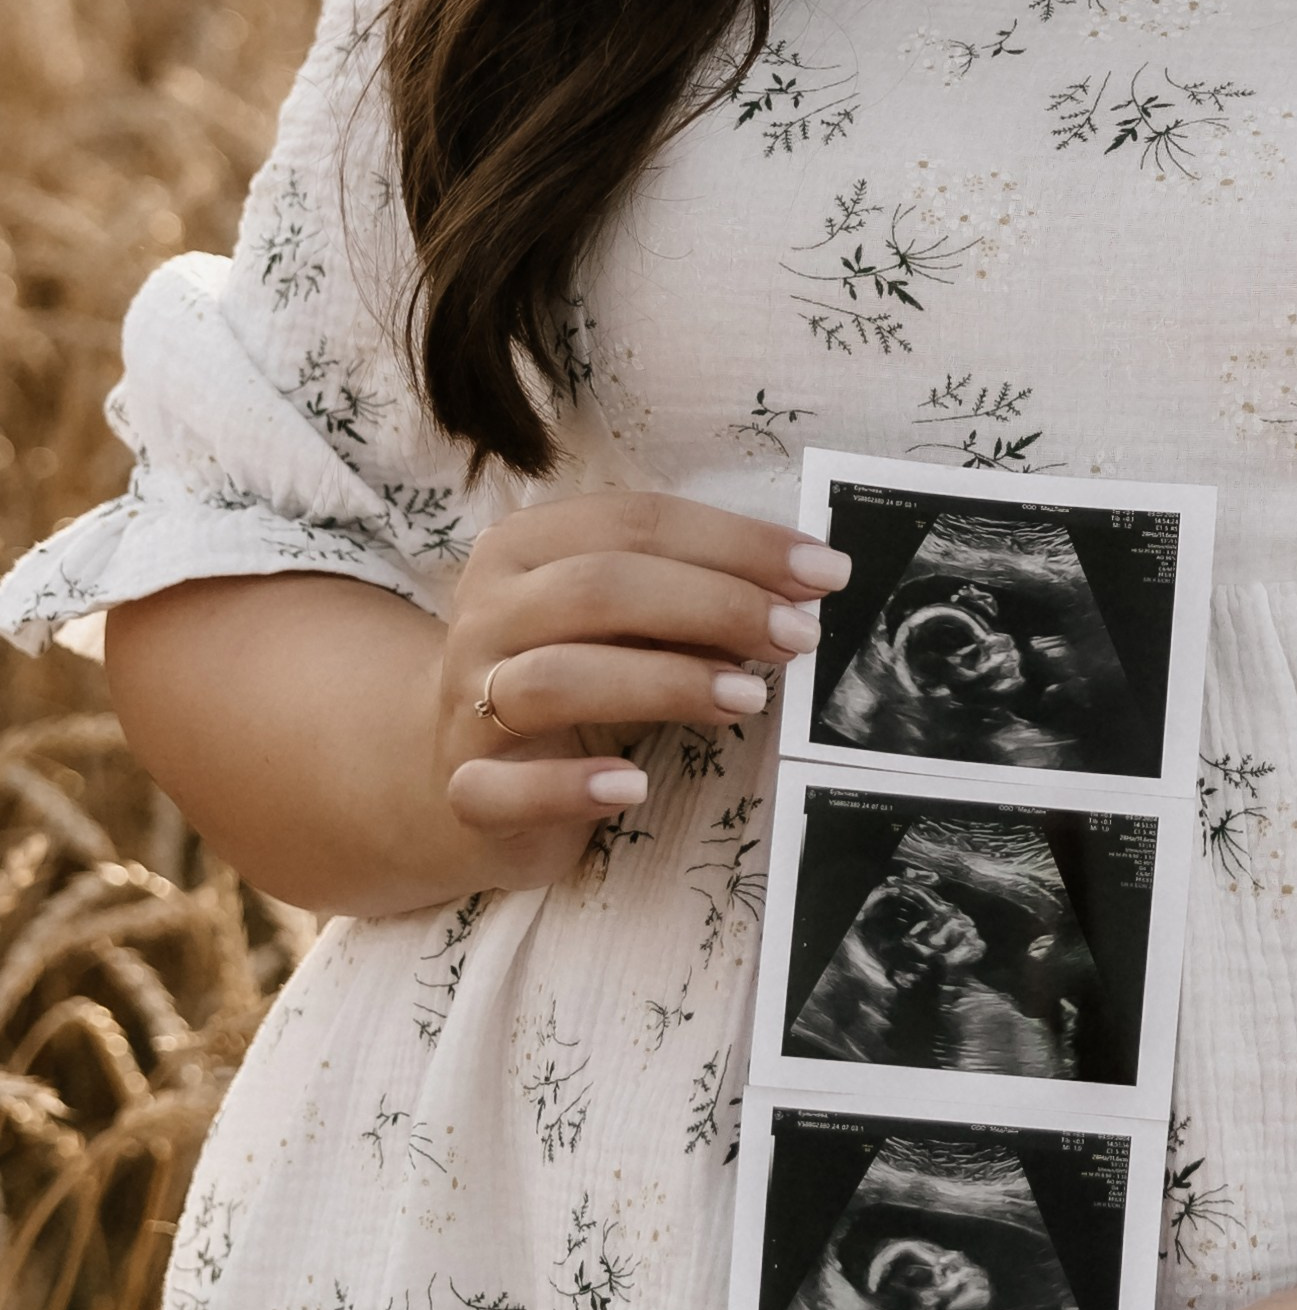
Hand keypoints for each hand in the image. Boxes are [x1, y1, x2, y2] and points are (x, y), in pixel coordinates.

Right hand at [434, 491, 848, 886]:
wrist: (459, 770)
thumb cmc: (568, 670)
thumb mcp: (621, 619)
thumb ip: (686, 594)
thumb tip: (797, 589)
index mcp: (525, 546)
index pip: (636, 522)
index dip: (736, 543)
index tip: (824, 574)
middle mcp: (487, 613)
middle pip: (599, 589)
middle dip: (714, 605)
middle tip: (799, 635)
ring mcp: (466, 701)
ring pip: (557, 679)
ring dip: (663, 684)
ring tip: (747, 697)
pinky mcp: (464, 787)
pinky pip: (506, 788)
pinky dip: (572, 785)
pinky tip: (634, 785)